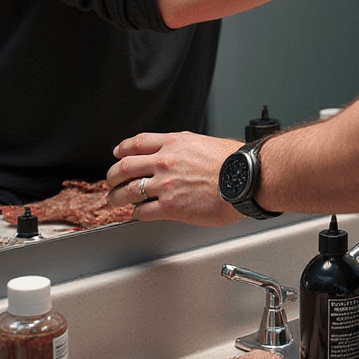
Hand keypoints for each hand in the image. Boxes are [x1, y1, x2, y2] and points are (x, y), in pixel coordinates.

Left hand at [108, 131, 241, 224]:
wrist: (247, 178)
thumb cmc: (236, 163)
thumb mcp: (206, 143)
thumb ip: (188, 148)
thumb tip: (184, 155)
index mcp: (175, 143)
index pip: (137, 143)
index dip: (122, 149)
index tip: (118, 154)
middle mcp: (165, 161)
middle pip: (125, 166)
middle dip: (113, 176)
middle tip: (111, 181)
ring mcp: (166, 185)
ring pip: (128, 190)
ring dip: (117, 197)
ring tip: (115, 201)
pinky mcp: (170, 207)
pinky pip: (142, 211)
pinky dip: (136, 214)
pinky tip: (137, 214)